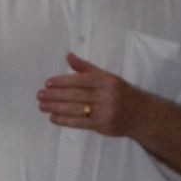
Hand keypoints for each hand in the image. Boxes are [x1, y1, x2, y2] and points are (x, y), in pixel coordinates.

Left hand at [38, 53, 152, 137]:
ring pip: (76, 109)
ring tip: (42, 106)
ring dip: (56, 108)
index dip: (62, 81)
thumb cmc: (120, 93)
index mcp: (106, 81)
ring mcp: (105, 111)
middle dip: (55, 95)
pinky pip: (80, 123)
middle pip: (76, 95)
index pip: (80, 80)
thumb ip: (86, 68)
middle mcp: (106, 95)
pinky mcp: (102, 125)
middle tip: (40, 95)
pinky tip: (53, 117)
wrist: (141, 114)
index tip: (48, 83)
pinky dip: (65, 120)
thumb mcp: (107, 77)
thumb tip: (68, 56)